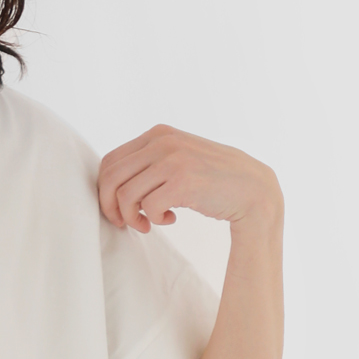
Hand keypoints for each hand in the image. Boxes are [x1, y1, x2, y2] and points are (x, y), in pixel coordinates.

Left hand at [97, 124, 280, 232]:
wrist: (253, 190)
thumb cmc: (211, 180)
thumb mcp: (178, 158)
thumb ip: (149, 161)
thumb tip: (109, 183)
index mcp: (158, 134)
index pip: (110, 162)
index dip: (105, 190)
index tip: (116, 210)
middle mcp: (163, 142)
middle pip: (110, 178)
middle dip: (110, 206)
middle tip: (124, 223)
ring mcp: (173, 160)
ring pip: (125, 195)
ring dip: (132, 217)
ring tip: (148, 224)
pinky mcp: (183, 181)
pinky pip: (148, 206)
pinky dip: (154, 219)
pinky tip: (170, 219)